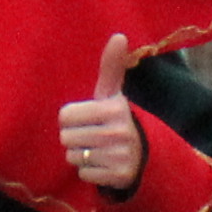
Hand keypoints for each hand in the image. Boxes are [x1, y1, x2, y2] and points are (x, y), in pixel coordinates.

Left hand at [57, 36, 150, 194]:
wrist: (146, 154)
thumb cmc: (117, 120)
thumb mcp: (113, 94)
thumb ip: (111, 66)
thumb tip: (119, 35)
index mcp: (114, 109)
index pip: (65, 116)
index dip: (72, 118)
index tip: (87, 119)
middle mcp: (119, 132)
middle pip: (66, 137)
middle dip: (75, 138)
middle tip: (91, 136)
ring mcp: (120, 156)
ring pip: (74, 157)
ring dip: (81, 156)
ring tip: (97, 150)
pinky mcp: (119, 176)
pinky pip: (84, 174)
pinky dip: (90, 172)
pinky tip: (103, 165)